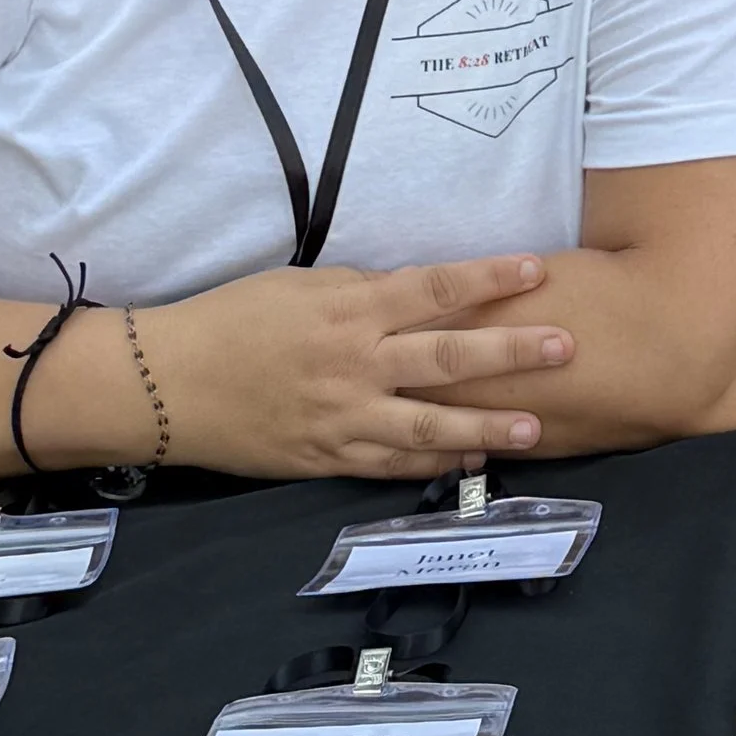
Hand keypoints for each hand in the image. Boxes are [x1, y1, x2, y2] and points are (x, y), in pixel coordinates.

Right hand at [132, 256, 575, 480]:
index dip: (488, 278)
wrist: (170, 384)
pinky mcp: (326, 460)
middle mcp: (354, 365)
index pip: (434, 288)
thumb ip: (362, 292)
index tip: (537, 269)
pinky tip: (471, 462)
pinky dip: (433, 465)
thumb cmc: (234, 319)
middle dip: (511, 354)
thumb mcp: (301, 286)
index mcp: (349, 310)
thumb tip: (419, 293)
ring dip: (486, 428)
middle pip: (447, 358)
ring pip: (428, 426)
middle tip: (565, 348)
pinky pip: (391, 466)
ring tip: (536, 429)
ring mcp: (343, 419)